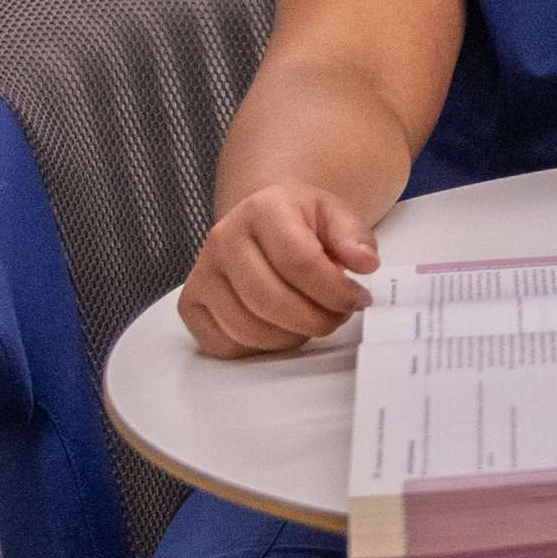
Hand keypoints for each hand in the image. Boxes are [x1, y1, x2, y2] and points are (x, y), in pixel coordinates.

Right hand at [178, 179, 374, 355]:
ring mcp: (201, 273)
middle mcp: (223, 239)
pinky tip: (280, 328)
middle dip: (315, 319)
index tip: (357, 300)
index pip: (299, 261)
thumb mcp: (334, 215)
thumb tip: (365, 262)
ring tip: (312, 320)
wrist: (263, 221)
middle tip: (338, 317)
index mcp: (262, 210)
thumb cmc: (300, 223)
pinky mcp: (191, 305)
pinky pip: (224, 345)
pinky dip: (259, 347)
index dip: (334, 291)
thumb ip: (354, 236)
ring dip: (290, 336)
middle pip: (269, 300)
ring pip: (246, 328)